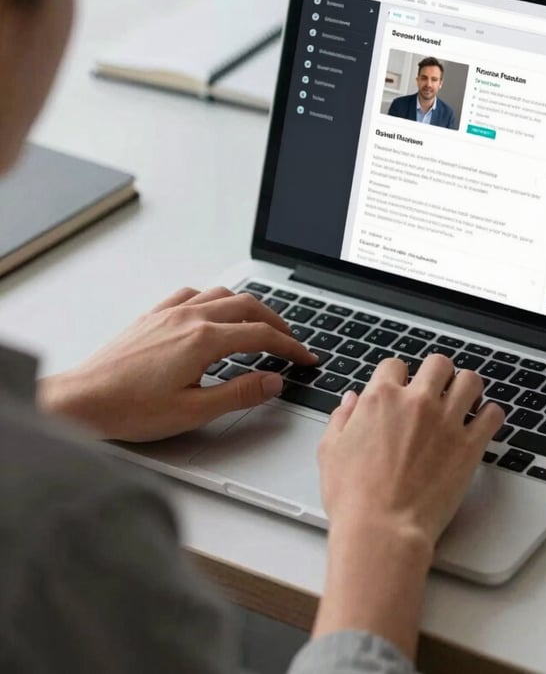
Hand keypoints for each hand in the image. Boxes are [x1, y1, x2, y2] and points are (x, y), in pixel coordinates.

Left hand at [38, 286, 315, 441]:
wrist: (82, 400)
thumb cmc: (129, 408)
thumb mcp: (194, 411)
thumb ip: (239, 394)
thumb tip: (273, 382)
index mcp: (203, 340)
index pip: (262, 336)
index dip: (290, 347)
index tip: (305, 358)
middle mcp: (189, 318)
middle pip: (248, 307)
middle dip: (276, 322)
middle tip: (291, 341)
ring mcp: (170, 313)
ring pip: (222, 294)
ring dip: (248, 307)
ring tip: (260, 324)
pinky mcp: (153, 316)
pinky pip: (192, 294)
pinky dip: (214, 299)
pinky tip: (213, 312)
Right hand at [312, 354, 503, 656]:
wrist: (382, 530)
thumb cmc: (354, 498)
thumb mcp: (330, 451)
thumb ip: (341, 418)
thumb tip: (350, 401)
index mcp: (381, 398)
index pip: (395, 365)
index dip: (398, 377)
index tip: (401, 389)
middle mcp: (417, 402)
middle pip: (438, 363)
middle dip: (437, 374)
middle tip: (437, 389)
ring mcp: (446, 421)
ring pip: (470, 380)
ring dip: (467, 387)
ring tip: (465, 400)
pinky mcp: (469, 445)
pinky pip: (493, 414)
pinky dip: (491, 414)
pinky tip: (483, 422)